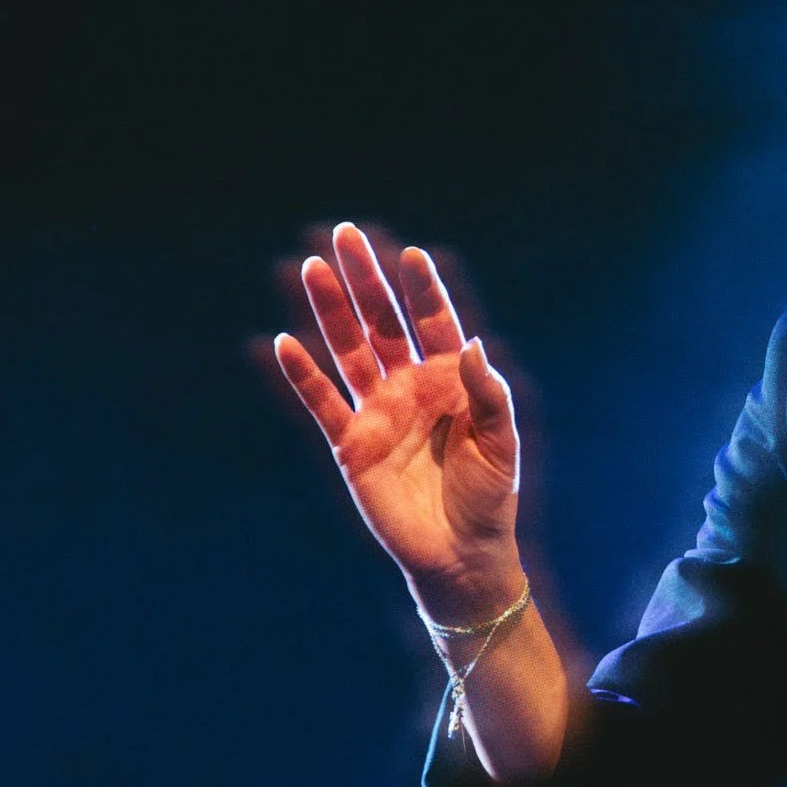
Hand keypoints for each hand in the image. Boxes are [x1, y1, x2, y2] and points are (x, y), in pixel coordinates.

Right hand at [274, 223, 523, 622]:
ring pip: (349, 349)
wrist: (461, 552)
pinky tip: (285, 343)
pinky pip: (322, 402)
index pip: (435, 322)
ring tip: (310, 267)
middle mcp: (412, 386)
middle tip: (345, 235)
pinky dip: (304, 375)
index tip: (412, 255)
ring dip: (330, 310)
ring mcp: (379, 412)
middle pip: (383, 323)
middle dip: (366, 280)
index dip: (423, 291)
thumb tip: (471, 344)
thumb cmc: (489, 494)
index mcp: (453, 380)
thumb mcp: (501, 441)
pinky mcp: (352, 444)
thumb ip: (488, 392)